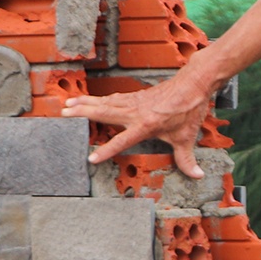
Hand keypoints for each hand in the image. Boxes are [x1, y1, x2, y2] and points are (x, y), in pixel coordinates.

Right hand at [60, 69, 214, 176]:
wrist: (192, 84)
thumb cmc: (188, 111)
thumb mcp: (187, 137)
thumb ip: (187, 159)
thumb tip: (197, 175)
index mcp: (145, 125)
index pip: (122, 141)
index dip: (107, 151)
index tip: (91, 158)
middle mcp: (135, 112)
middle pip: (103, 113)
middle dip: (82, 113)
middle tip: (63, 113)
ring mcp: (134, 102)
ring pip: (105, 102)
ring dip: (85, 102)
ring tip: (67, 103)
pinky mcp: (136, 96)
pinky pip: (113, 98)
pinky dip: (99, 99)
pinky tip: (89, 100)